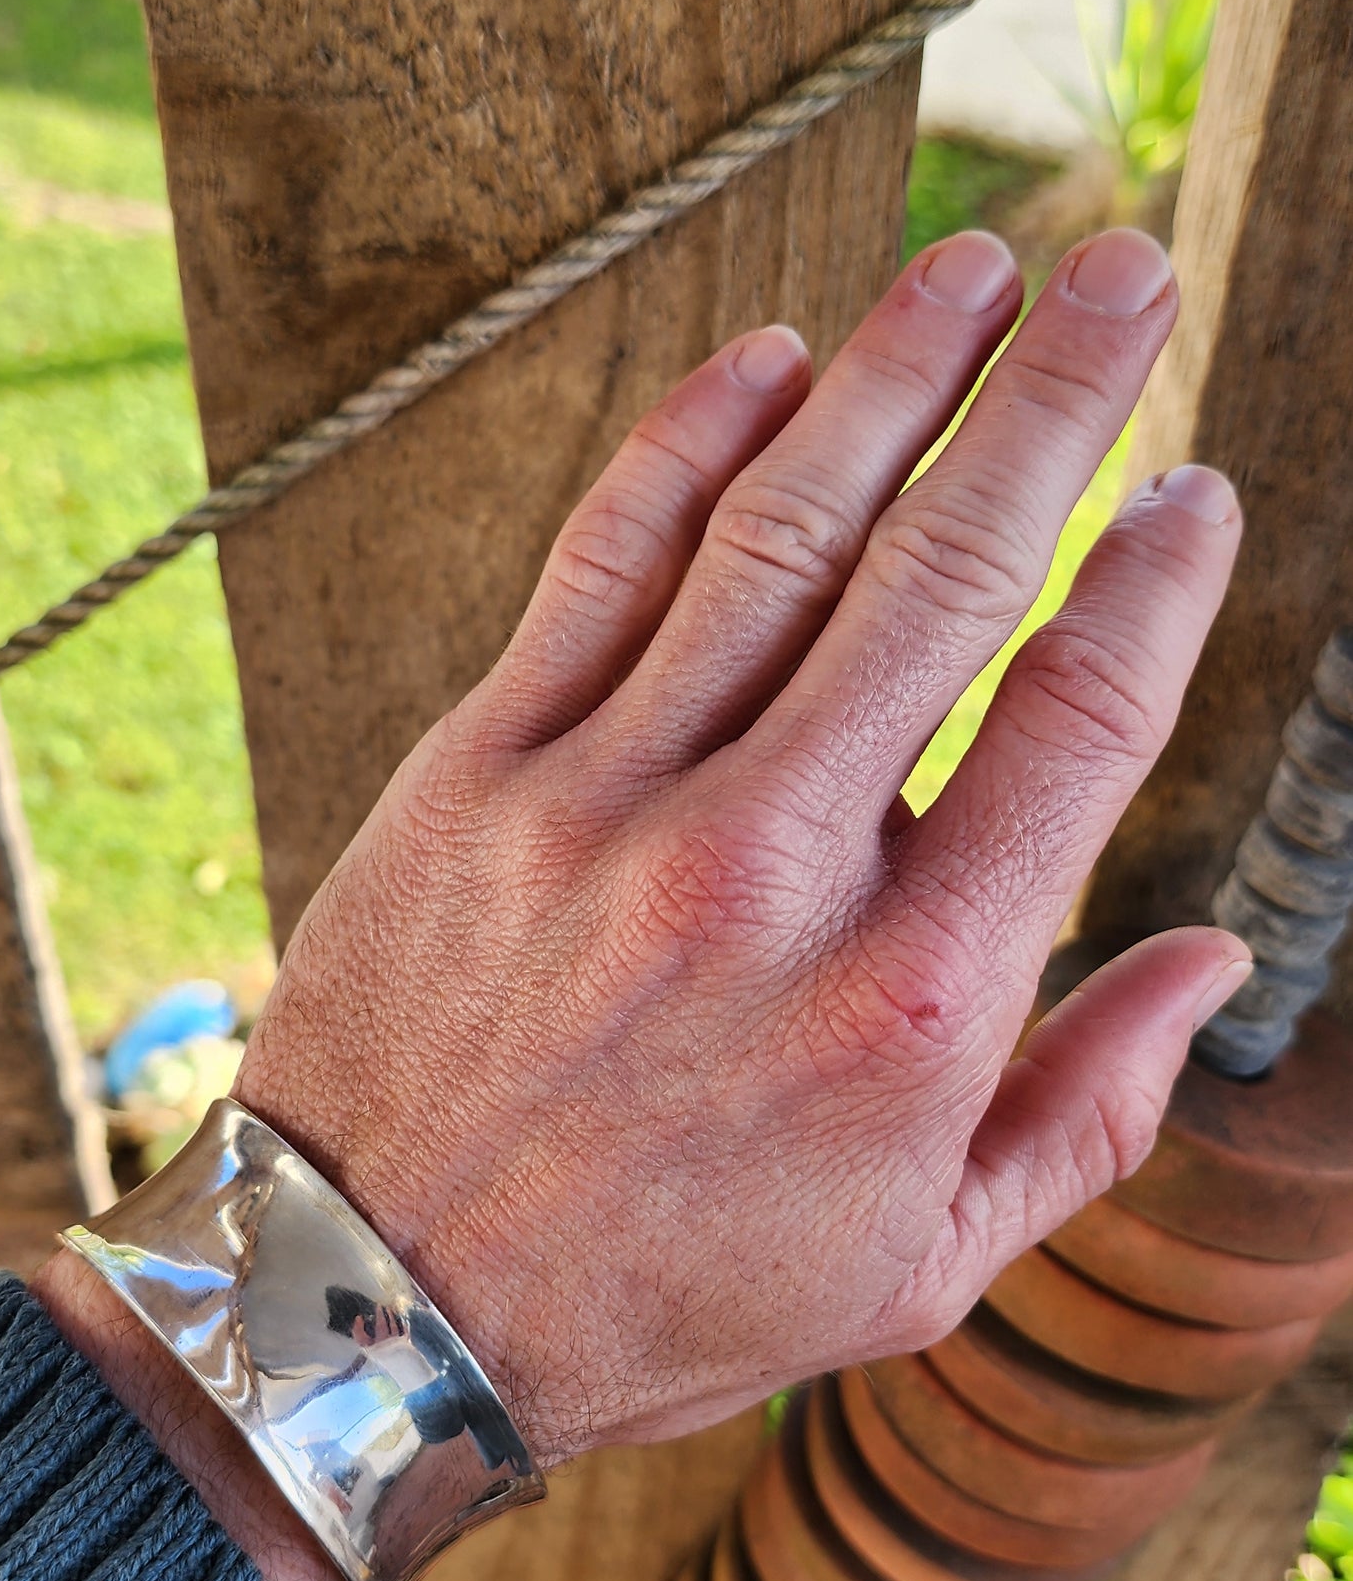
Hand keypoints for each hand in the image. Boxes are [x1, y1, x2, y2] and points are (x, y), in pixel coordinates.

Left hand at [236, 224, 1247, 1473]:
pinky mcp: (484, 766)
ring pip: (782, 533)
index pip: (1074, 725)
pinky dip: (694, 444)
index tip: (1196, 489)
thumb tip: (1209, 961)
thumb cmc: (663, 1296)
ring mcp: (616, 801)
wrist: (370, 1312)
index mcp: (911, 1002)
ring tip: (975, 268)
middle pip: (947, 577)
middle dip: (1057, 402)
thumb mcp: (916, 1266)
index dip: (1156, 584)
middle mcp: (776, 874)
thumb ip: (1085, 1113)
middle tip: (1125, 275)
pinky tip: (774, 361)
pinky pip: (605, 560)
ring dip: (892, 378)